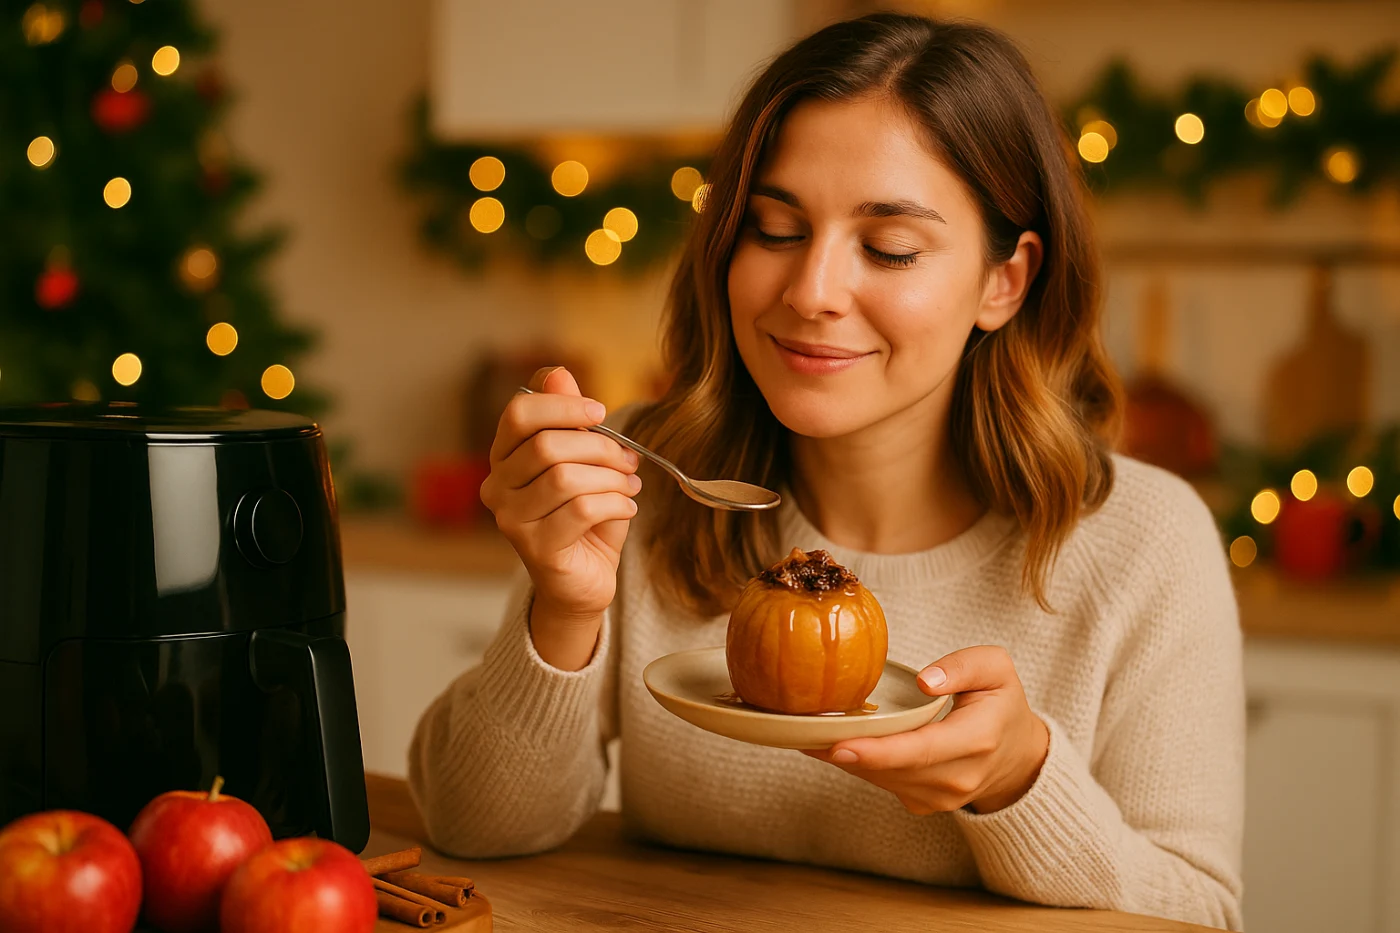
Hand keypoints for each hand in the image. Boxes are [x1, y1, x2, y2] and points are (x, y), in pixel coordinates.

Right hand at [477, 366, 641, 668]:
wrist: (584, 580)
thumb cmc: (584, 517)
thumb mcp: (583, 462)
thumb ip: (569, 420)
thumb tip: (557, 372)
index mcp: (504, 458)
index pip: (518, 414)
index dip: (562, 405)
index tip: (599, 412)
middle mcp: (496, 488)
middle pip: (547, 446)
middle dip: (599, 448)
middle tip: (628, 461)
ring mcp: (510, 521)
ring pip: (566, 479)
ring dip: (611, 479)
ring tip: (629, 487)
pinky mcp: (534, 549)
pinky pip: (581, 510)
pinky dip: (615, 504)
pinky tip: (626, 509)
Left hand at [803, 646, 1048, 814]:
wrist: (1017, 756)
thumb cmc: (1001, 703)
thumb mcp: (997, 669)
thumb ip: (964, 666)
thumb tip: (924, 681)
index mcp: (976, 741)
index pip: (921, 751)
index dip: (877, 752)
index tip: (838, 746)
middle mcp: (957, 777)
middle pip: (891, 768)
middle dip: (843, 751)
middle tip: (799, 729)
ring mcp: (939, 797)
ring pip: (880, 778)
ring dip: (842, 757)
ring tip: (803, 731)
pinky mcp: (921, 803)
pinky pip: (881, 782)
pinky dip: (856, 762)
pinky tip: (829, 741)